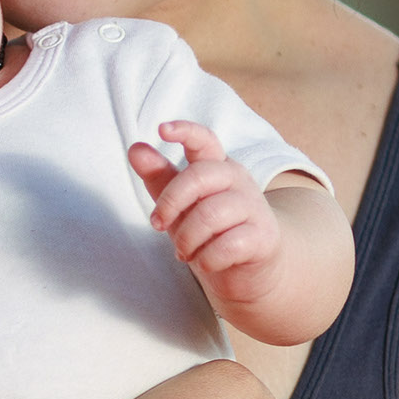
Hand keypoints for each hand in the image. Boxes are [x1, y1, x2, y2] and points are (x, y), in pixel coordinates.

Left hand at [133, 124, 281, 308]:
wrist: (249, 268)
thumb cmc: (209, 230)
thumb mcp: (180, 203)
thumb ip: (159, 177)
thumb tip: (135, 148)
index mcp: (216, 166)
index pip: (205, 140)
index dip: (185, 131)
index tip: (162, 130)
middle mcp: (238, 180)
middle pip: (199, 177)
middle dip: (170, 203)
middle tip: (157, 225)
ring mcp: (254, 207)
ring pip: (210, 215)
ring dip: (187, 239)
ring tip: (184, 252)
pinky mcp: (263, 237)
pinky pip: (227, 245)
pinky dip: (207, 259)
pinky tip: (204, 262)